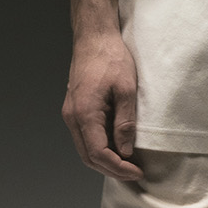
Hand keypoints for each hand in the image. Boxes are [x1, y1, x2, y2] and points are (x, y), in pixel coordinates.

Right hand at [62, 30, 142, 180]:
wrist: (94, 35)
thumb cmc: (110, 56)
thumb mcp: (126, 88)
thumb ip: (125, 122)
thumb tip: (125, 151)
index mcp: (84, 113)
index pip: (98, 154)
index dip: (118, 167)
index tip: (136, 171)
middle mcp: (72, 116)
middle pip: (88, 156)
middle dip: (111, 169)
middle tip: (133, 172)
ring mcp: (71, 112)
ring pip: (85, 148)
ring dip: (105, 159)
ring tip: (127, 161)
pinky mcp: (74, 107)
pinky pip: (84, 135)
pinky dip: (99, 146)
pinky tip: (116, 144)